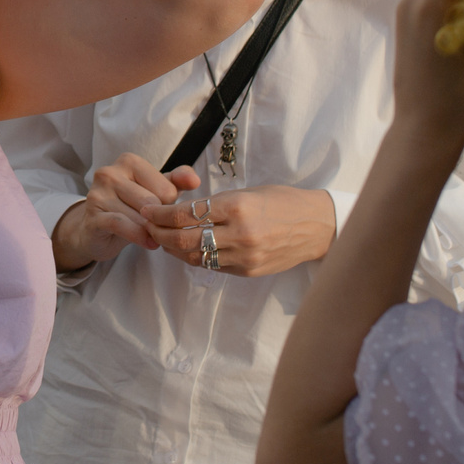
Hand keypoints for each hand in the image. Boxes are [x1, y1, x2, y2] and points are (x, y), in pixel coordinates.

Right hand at [50, 152, 195, 270]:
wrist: (96, 230)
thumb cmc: (130, 207)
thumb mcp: (155, 191)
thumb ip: (176, 181)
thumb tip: (194, 180)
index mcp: (129, 161)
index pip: (167, 188)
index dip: (169, 205)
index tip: (160, 210)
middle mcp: (110, 172)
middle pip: (154, 202)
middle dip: (159, 219)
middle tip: (156, 226)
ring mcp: (98, 193)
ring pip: (140, 215)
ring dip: (151, 231)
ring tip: (153, 236)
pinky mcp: (93, 216)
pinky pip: (123, 225)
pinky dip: (139, 236)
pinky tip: (148, 243)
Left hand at [143, 184, 336, 277]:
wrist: (316, 225)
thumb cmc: (282, 201)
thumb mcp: (248, 192)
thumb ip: (216, 203)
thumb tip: (182, 211)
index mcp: (237, 206)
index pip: (186, 214)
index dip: (160, 213)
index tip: (148, 209)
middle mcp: (240, 233)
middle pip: (183, 240)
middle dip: (159, 234)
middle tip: (147, 226)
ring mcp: (244, 256)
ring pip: (195, 257)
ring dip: (173, 249)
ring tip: (162, 239)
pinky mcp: (248, 271)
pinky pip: (212, 266)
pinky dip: (195, 258)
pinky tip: (186, 249)